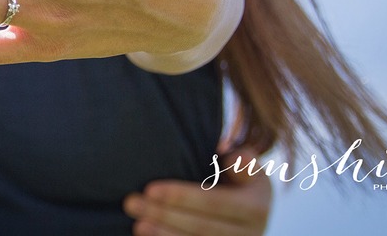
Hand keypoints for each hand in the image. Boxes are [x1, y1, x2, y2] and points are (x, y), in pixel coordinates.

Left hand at [123, 149, 272, 235]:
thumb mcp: (251, 169)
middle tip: (131, 203)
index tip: (150, 189)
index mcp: (255, 209)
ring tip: (137, 224)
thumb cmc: (243, 184)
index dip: (181, 197)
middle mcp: (247, 235)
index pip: (212, 203)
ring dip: (162, 235)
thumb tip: (233, 157)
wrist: (254, 217)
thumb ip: (244, 161)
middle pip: (199, 227)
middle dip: (163, 215)